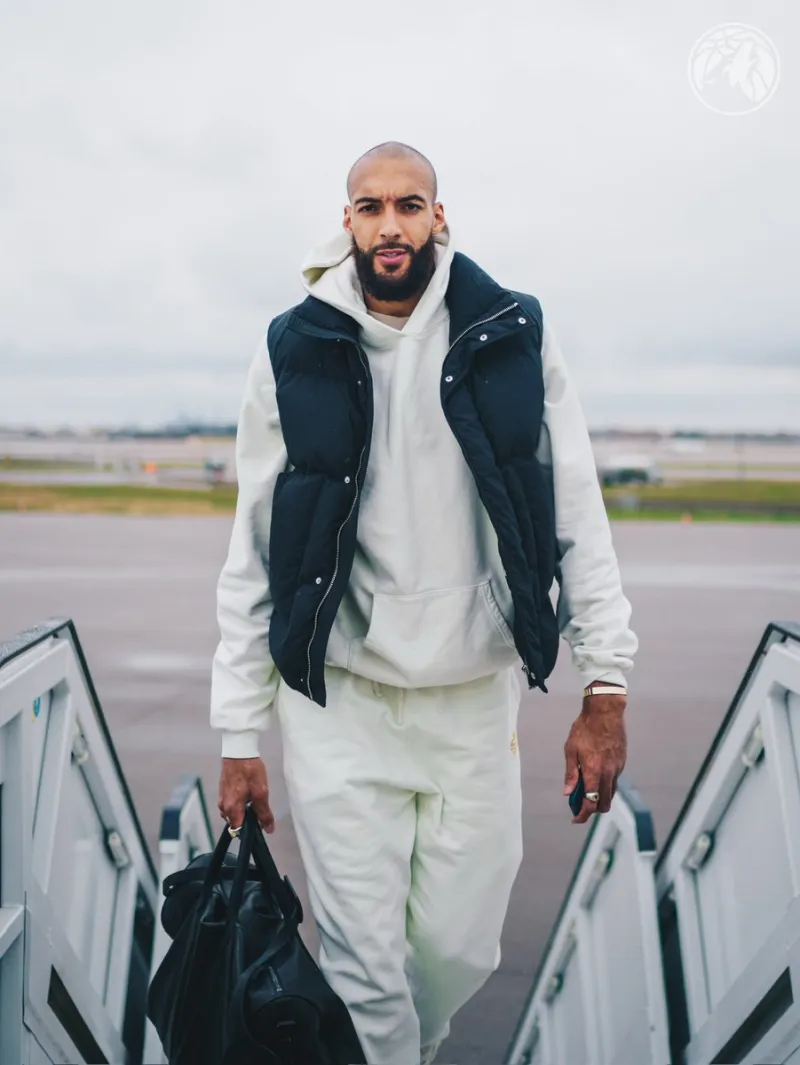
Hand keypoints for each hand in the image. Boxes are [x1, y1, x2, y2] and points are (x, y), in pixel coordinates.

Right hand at [218, 757, 274, 834]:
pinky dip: (240, 802)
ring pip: (234, 812)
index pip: (238, 830)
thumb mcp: (261, 793)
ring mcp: (222, 798)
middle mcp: (223, 806)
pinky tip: (248, 792)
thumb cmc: (249, 771)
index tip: (259, 824)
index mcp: (231, 809)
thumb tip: (269, 830)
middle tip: (259, 807)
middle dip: (248, 818)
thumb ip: (264, 813)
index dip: (249, 830)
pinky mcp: (223, 790)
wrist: (239, 751)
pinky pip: (231, 803)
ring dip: (244, 809)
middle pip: (236, 822)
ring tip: (254, 797)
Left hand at [563, 693, 626, 823]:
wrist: (605, 712)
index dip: (583, 815)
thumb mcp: (570, 749)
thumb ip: (571, 773)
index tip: (575, 818)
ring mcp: (617, 769)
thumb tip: (568, 793)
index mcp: (593, 771)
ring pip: (611, 794)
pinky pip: (615, 782)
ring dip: (600, 798)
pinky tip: (596, 777)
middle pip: (604, 803)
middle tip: (580, 805)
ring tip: (586, 791)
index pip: (590, 802)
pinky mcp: (621, 763)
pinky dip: (606, 786)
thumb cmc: (584, 729)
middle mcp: (608, 773)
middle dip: (592, 810)